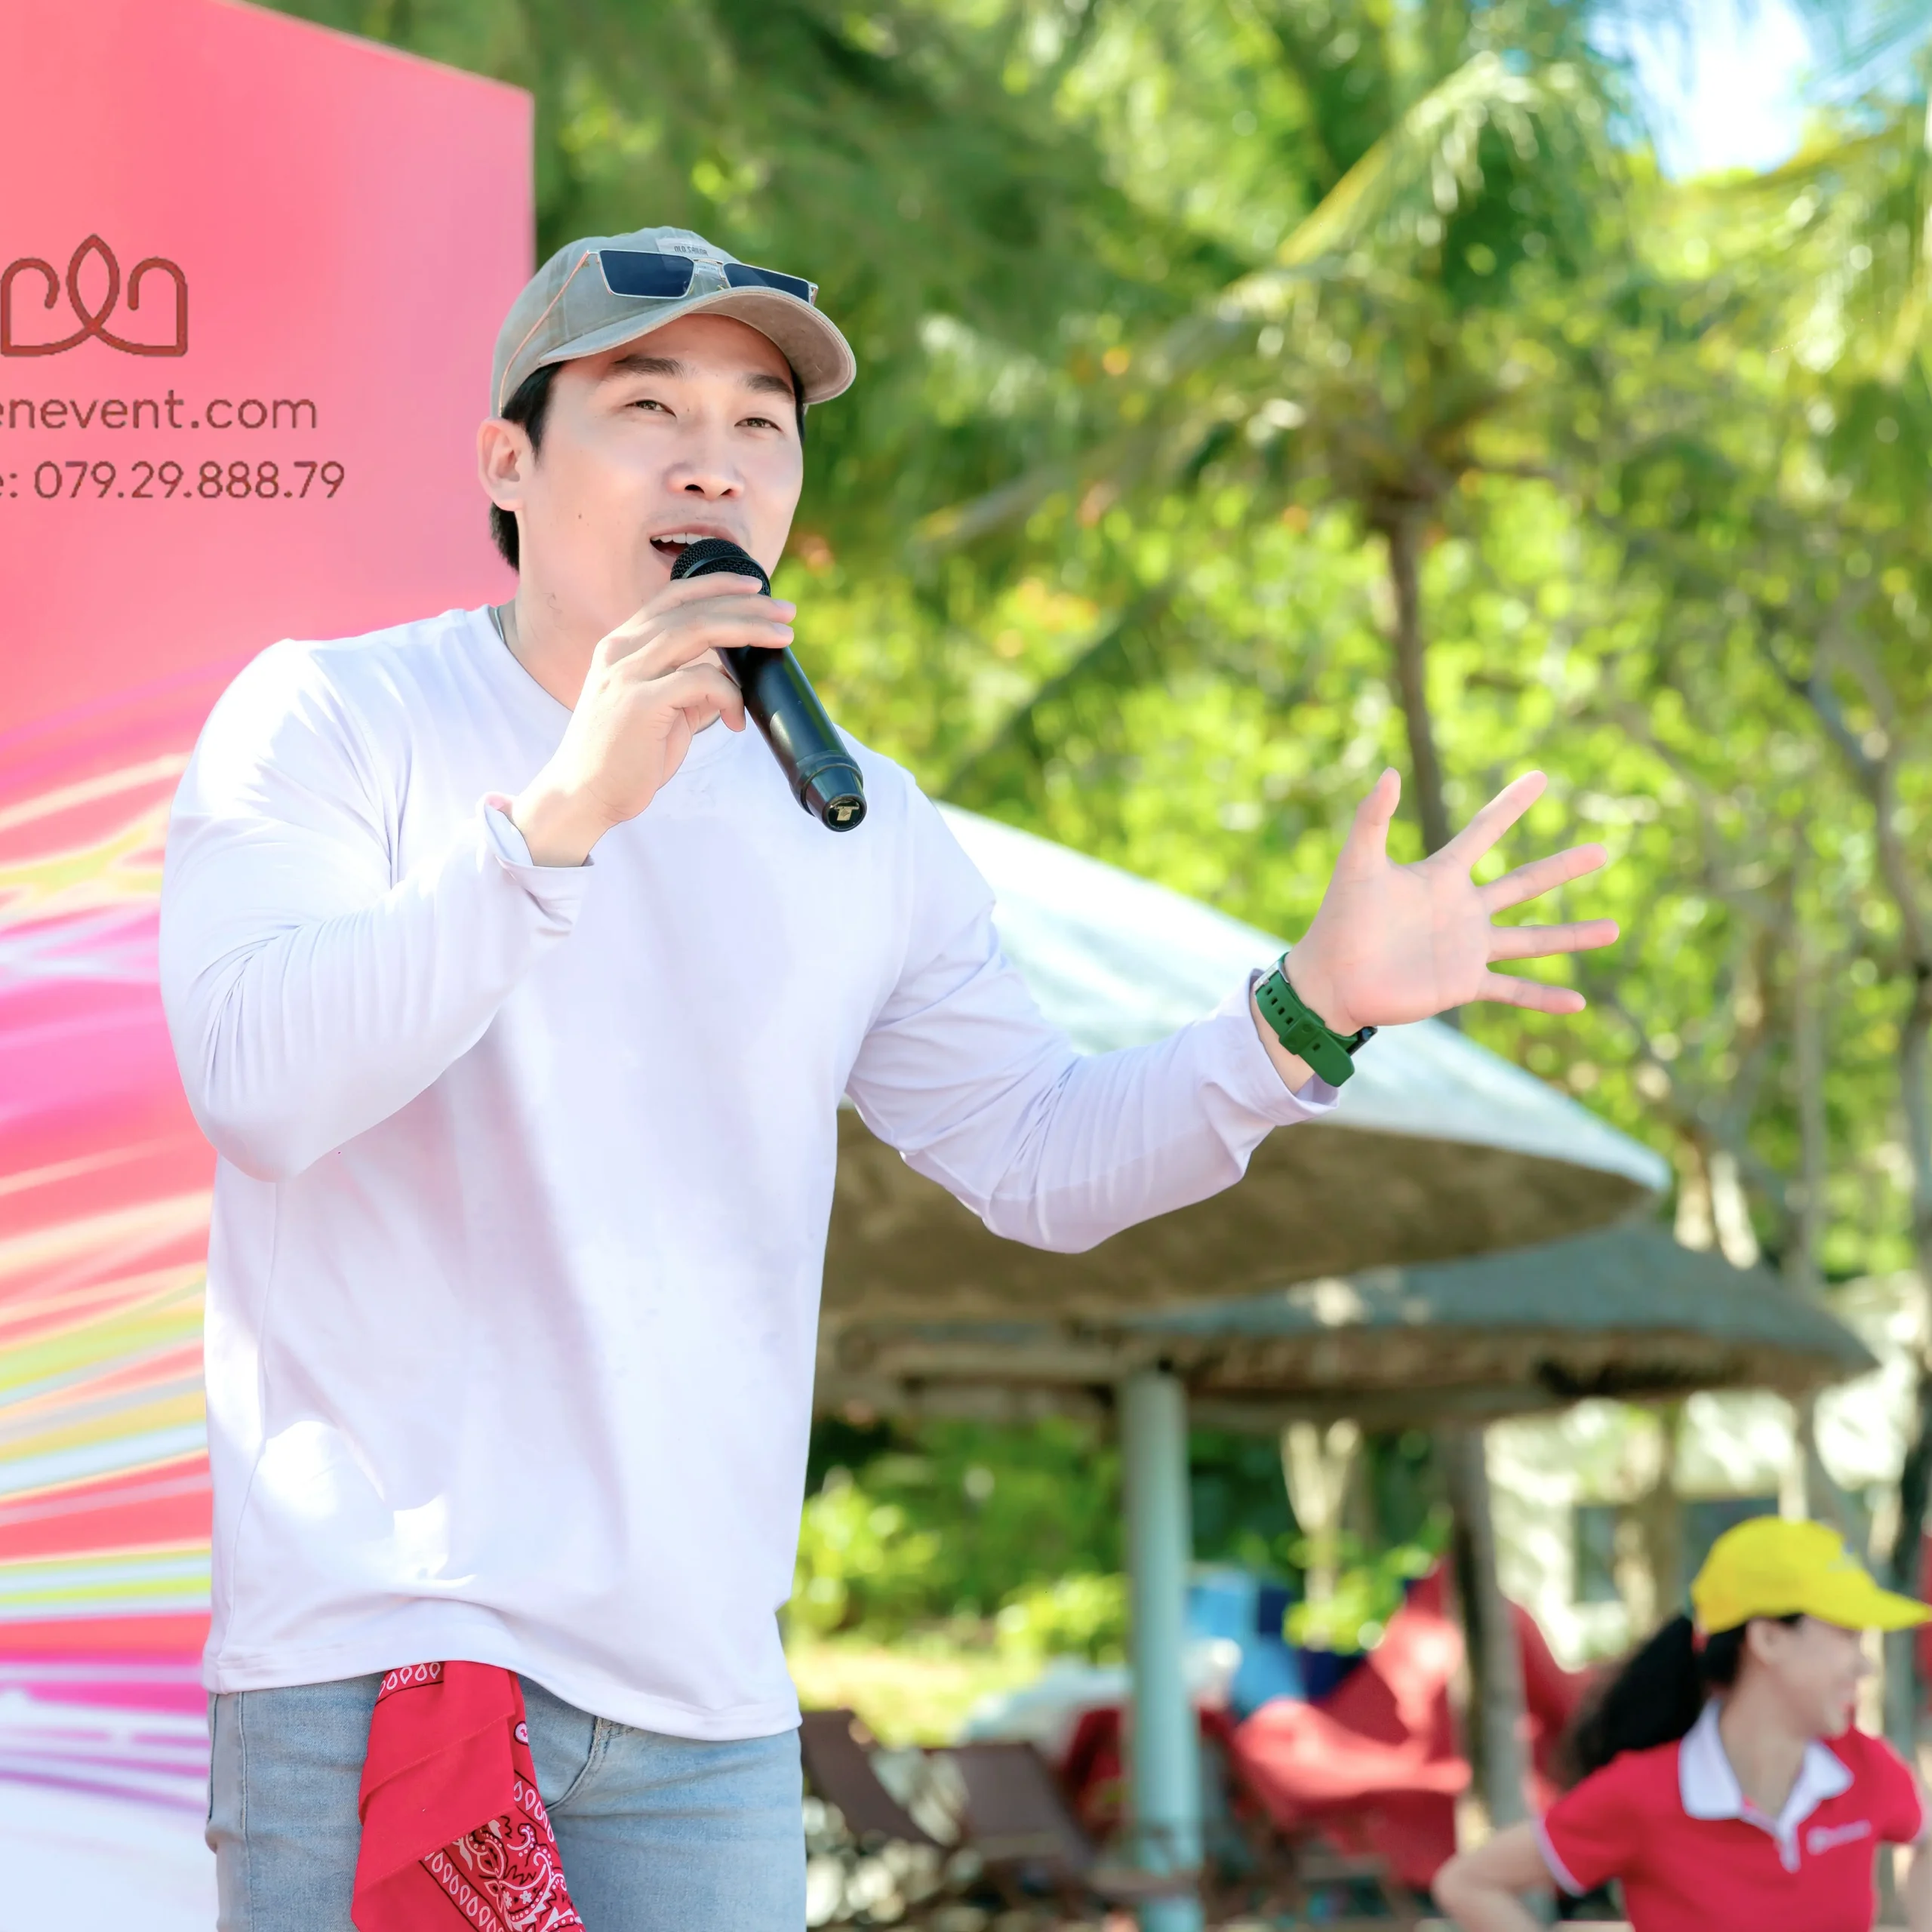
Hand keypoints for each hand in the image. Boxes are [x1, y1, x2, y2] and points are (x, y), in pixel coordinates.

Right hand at [509, 574, 793, 864]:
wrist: (584, 794)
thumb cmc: (623, 756)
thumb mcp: (658, 709)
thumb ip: (688, 686)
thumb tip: (730, 676)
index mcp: (622, 645)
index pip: (672, 596)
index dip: (717, 585)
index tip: (756, 587)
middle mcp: (621, 650)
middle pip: (692, 608)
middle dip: (746, 605)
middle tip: (786, 611)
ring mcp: (627, 673)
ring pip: (697, 630)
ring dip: (747, 629)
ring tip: (782, 638)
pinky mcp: (640, 702)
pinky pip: (700, 681)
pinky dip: (729, 695)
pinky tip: (736, 721)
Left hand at [1285, 769, 1616, 1034]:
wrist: (1329, 979)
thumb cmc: (1338, 919)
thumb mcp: (1357, 863)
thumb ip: (1373, 818)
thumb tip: (1390, 771)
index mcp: (1441, 876)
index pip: (1484, 832)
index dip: (1510, 805)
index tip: (1539, 777)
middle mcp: (1462, 909)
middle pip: (1523, 884)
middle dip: (1562, 867)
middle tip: (1603, 851)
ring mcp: (1466, 948)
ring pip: (1531, 939)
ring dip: (1572, 935)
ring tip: (1614, 927)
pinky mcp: (1462, 983)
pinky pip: (1512, 990)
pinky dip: (1543, 997)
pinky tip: (1579, 1003)